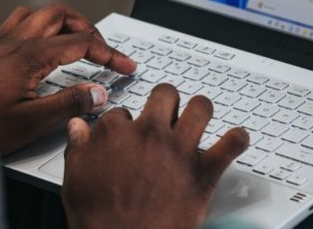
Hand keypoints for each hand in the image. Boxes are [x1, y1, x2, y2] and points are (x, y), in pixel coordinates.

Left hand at [0, 3, 136, 155]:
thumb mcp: (32, 122)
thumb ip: (69, 104)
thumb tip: (98, 92)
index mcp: (30, 55)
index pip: (82, 43)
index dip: (110, 54)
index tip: (126, 66)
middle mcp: (13, 42)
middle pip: (59, 14)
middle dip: (86, 26)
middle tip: (101, 49)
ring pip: (33, 15)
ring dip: (57, 22)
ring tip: (71, 41)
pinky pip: (10, 27)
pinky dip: (30, 31)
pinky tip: (31, 48)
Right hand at [62, 84, 249, 228]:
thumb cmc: (99, 217)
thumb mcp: (75, 177)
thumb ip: (78, 147)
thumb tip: (78, 127)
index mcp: (117, 132)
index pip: (122, 112)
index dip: (126, 122)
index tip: (128, 133)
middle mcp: (151, 133)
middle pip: (165, 95)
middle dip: (165, 100)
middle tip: (166, 111)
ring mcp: (180, 150)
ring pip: (201, 108)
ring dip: (201, 110)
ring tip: (199, 115)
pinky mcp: (204, 172)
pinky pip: (231, 145)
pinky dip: (237, 140)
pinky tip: (236, 139)